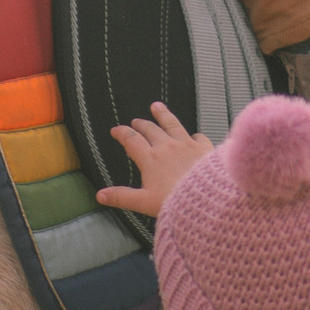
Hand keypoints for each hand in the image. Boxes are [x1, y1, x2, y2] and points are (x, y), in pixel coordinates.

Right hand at [98, 101, 213, 215]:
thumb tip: (101, 195)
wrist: (207, 197)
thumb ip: (122, 197)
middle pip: (151, 130)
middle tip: (136, 121)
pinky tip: (194, 135)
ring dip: (163, 115)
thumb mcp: (143, 202)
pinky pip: (198, 136)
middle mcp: (168, 147)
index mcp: (151, 159)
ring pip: (172, 124)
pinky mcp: (204, 148)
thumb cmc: (176, 202)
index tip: (116, 130)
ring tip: (157, 107)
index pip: (132, 140)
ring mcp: (187, 145)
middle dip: (141, 124)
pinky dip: (193, 135)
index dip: (122, 133)